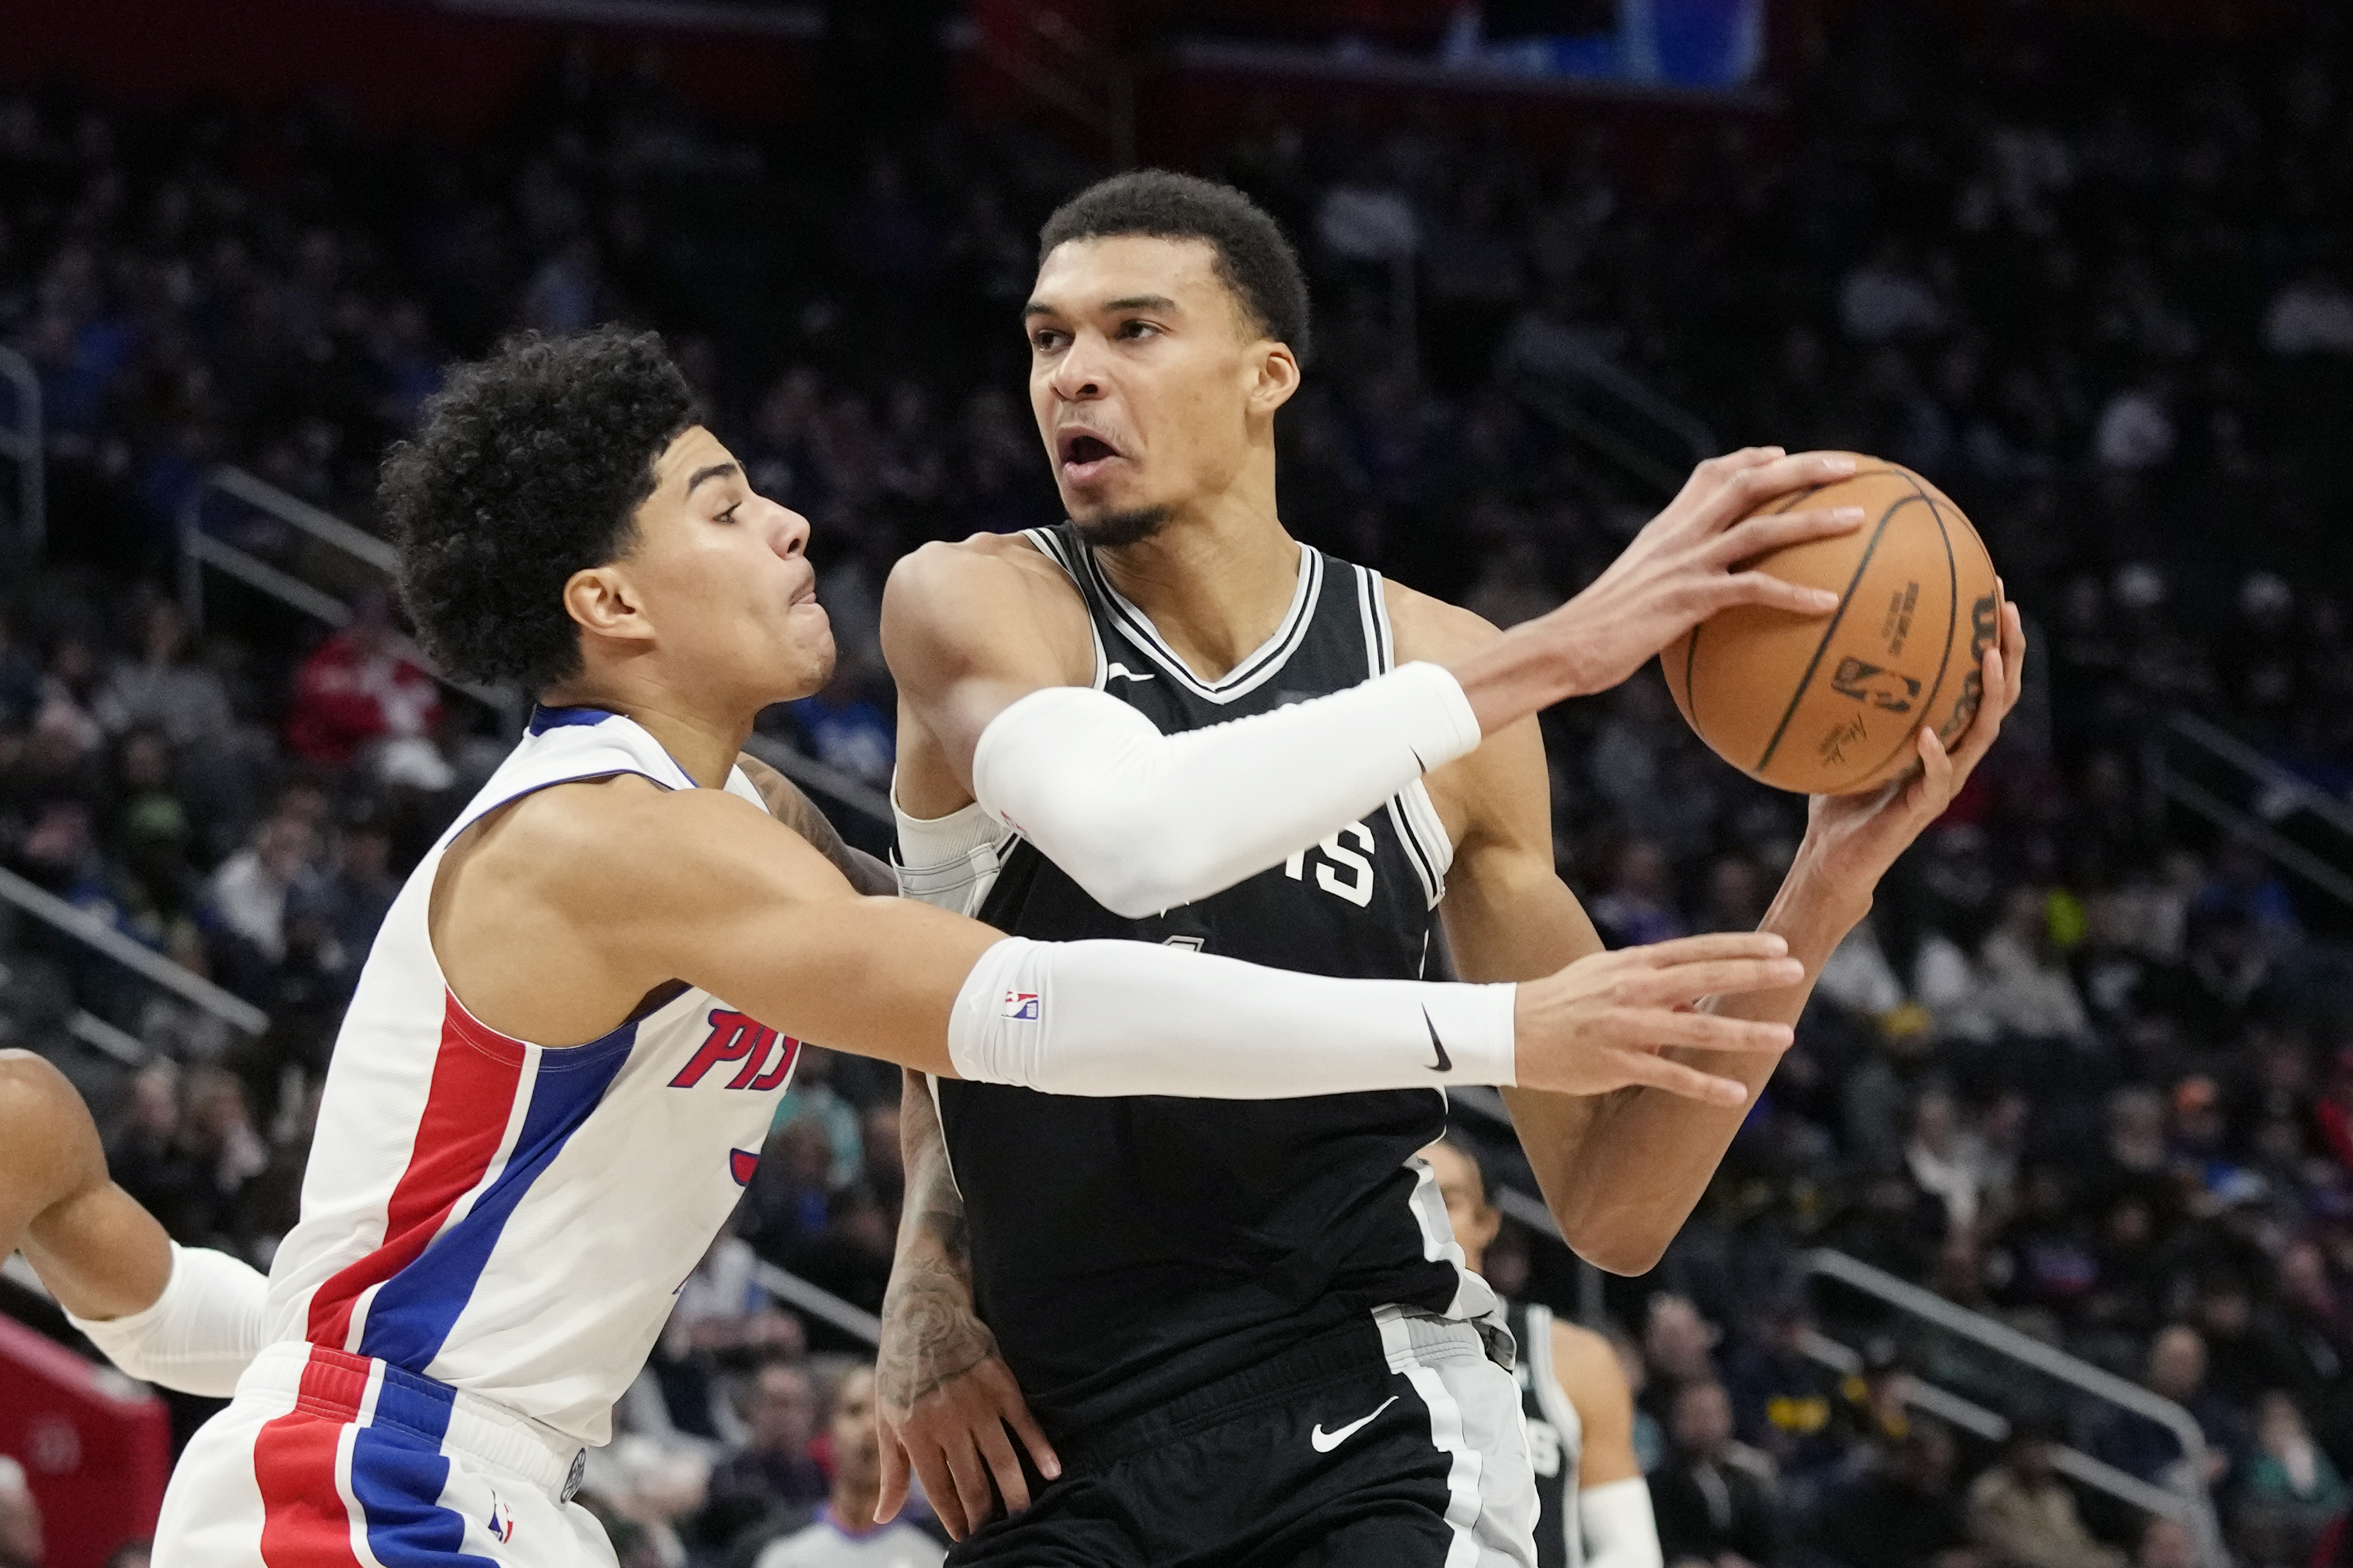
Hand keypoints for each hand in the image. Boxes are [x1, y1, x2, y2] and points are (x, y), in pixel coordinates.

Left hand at [875, 1261, 1060, 1538]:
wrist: (924, 1313)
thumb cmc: (900, 1370)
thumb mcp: (885, 1420)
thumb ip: (891, 1471)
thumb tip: (881, 1517)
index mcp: (916, 1434)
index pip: (941, 1491)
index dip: (955, 1519)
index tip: (965, 1538)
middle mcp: (948, 1423)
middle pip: (974, 1482)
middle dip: (985, 1515)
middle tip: (996, 1534)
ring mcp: (977, 1404)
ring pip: (1002, 1460)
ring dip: (1015, 1492)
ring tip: (1025, 1515)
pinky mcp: (1001, 1385)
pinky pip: (1025, 1423)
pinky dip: (1041, 1448)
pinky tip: (1053, 1471)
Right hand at [1500, 449, 1864, 705]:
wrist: (1564, 645)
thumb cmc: (1594, 630)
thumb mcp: (1629, 590)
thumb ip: (1662, 579)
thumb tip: (1685, 600)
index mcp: (1664, 529)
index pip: (1710, 474)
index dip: (1751, 459)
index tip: (1782, 455)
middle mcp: (1678, 535)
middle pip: (1748, 483)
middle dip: (1801, 469)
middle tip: (1849, 467)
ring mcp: (1685, 564)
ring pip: (1761, 528)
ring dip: (1814, 521)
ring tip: (1857, 520)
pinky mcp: (1689, 598)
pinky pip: (1754, 589)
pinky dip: (1795, 595)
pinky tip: (1828, 606)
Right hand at [1512, 933, 1806, 1105]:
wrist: (1511, 1029)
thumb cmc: (1565, 1001)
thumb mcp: (1608, 977)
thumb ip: (1653, 983)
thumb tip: (1697, 1002)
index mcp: (1635, 965)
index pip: (1697, 950)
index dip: (1739, 948)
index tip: (1779, 946)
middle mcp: (1635, 990)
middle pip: (1705, 979)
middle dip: (1753, 977)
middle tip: (1797, 973)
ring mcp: (1628, 1027)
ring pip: (1697, 1030)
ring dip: (1744, 1034)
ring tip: (1783, 1036)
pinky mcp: (1617, 1063)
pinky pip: (1669, 1077)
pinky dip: (1704, 1086)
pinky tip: (1736, 1094)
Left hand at [1794, 595, 2026, 898]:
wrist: (1833, 856)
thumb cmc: (1838, 795)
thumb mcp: (1842, 732)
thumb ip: (1843, 696)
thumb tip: (1817, 639)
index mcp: (1944, 732)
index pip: (1980, 677)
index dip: (1994, 636)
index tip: (1994, 588)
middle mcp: (1953, 753)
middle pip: (1998, 696)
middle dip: (2009, 650)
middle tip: (2006, 606)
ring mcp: (1942, 783)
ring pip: (1982, 733)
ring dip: (1990, 693)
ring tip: (1990, 655)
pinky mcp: (1921, 811)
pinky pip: (1936, 780)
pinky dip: (1936, 756)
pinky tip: (1930, 734)